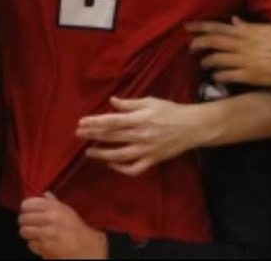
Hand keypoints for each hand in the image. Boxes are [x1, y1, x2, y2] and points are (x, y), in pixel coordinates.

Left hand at [18, 192, 107, 259]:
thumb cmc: (74, 227)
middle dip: (25, 221)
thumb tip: (44, 193)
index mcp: (53, 207)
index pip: (27, 204)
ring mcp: (45, 234)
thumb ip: (53, 202)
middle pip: (22, 218)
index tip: (28, 210)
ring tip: (35, 233)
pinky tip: (41, 241)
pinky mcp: (43, 247)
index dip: (26, 207)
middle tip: (30, 223)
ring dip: (28, 233)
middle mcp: (48, 219)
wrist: (83, 246)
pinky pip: (30, 243)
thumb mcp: (66, 210)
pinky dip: (34, 243)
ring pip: (24, 231)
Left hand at [77, 97, 208, 176]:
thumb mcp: (151, 102)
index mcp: (140, 119)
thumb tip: (112, 102)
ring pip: (119, 155)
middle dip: (93, 135)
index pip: (112, 121)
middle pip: (112, 137)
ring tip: (89, 151)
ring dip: (101, 154)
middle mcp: (140, 135)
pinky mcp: (151, 161)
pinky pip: (133, 169)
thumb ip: (130, 104)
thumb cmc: (170, 111)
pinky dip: (121, 169)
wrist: (192, 127)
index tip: (82, 122)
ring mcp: (146, 150)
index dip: (95, 122)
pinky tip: (111, 163)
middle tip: (79, 134)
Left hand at [186, 17, 270, 86]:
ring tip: (203, 65)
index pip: (217, 27)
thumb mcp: (267, 29)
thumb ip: (248, 26)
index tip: (186, 27)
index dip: (200, 27)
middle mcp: (241, 44)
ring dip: (207, 62)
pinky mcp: (248, 75)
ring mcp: (243, 60)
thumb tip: (234, 21)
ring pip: (216, 59)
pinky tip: (215, 77)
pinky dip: (218, 75)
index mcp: (245, 32)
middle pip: (212, 42)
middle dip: (197, 45)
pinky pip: (227, 75)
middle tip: (190, 49)